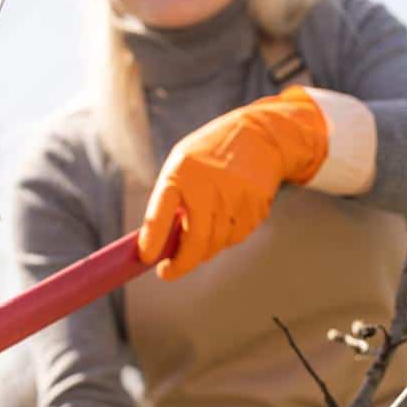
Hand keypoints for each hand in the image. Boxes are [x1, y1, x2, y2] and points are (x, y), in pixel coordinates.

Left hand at [137, 86, 328, 280]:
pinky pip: (237, 237)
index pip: (160, 213)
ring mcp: (235, 196)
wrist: (259, 134)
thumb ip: (169, 202)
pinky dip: (228, 237)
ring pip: (217, 244)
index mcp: (180, 174)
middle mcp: (208, 185)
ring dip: (205, 249)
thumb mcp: (181, 167)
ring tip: (202, 232)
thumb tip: (158, 247)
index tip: (147, 259)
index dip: (152, 239)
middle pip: (195, 241)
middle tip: (168, 272)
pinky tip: (227, 216)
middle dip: (181, 264)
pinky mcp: (256, 204)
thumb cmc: (207, 158)